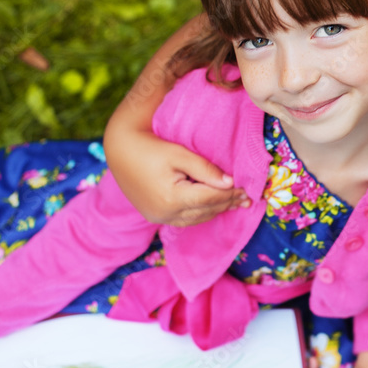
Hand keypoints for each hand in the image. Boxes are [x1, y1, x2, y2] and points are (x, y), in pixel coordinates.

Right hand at [109, 129, 249, 225]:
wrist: (120, 150)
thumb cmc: (151, 147)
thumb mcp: (180, 154)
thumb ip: (206, 169)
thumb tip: (230, 183)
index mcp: (172, 198)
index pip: (211, 199)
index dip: (231, 194)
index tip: (247, 190)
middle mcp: (165, 213)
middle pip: (205, 211)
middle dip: (227, 204)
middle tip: (246, 199)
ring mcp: (158, 217)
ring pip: (196, 219)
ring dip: (216, 211)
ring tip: (234, 203)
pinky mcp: (154, 216)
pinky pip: (184, 220)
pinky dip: (200, 214)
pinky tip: (211, 207)